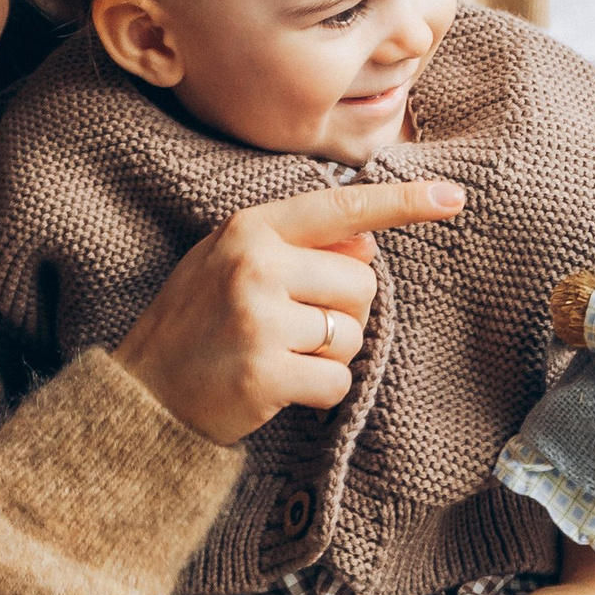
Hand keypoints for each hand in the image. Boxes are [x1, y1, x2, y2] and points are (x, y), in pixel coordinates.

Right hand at [112, 175, 465, 447]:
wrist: (141, 396)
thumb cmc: (196, 324)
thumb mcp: (230, 263)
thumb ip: (295, 246)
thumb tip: (369, 243)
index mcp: (251, 229)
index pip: (343, 208)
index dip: (403, 203)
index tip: (454, 197)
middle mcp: (256, 264)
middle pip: (363, 284)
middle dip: (345, 314)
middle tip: (294, 331)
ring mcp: (260, 319)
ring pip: (354, 335)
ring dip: (330, 355)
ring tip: (279, 357)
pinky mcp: (265, 373)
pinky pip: (338, 380)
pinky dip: (320, 392)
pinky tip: (280, 388)